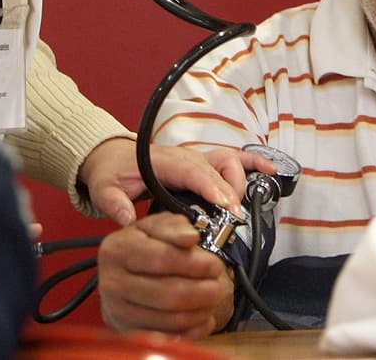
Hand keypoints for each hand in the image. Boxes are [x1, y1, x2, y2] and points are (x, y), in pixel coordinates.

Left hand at [78, 138, 276, 225]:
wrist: (112, 157)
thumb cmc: (112, 172)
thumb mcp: (104, 187)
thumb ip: (112, 202)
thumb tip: (123, 218)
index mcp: (163, 161)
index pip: (191, 170)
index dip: (211, 186)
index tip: (225, 205)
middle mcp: (185, 157)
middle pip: (216, 167)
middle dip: (229, 192)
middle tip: (234, 218)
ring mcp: (196, 159)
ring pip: (228, 162)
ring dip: (240, 181)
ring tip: (241, 208)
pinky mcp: (203, 165)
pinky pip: (233, 159)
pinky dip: (253, 162)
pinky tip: (271, 170)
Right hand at [98, 212, 235, 338]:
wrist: (119, 275)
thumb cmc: (141, 246)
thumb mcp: (154, 226)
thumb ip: (174, 226)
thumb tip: (190, 237)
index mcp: (117, 250)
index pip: (161, 258)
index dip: (194, 263)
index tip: (214, 265)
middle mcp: (113, 282)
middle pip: (168, 293)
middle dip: (202, 292)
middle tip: (219, 287)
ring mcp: (118, 310)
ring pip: (170, 319)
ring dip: (200, 311)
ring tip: (212, 300)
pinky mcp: (128, 331)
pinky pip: (167, 336)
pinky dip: (191, 330)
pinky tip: (202, 317)